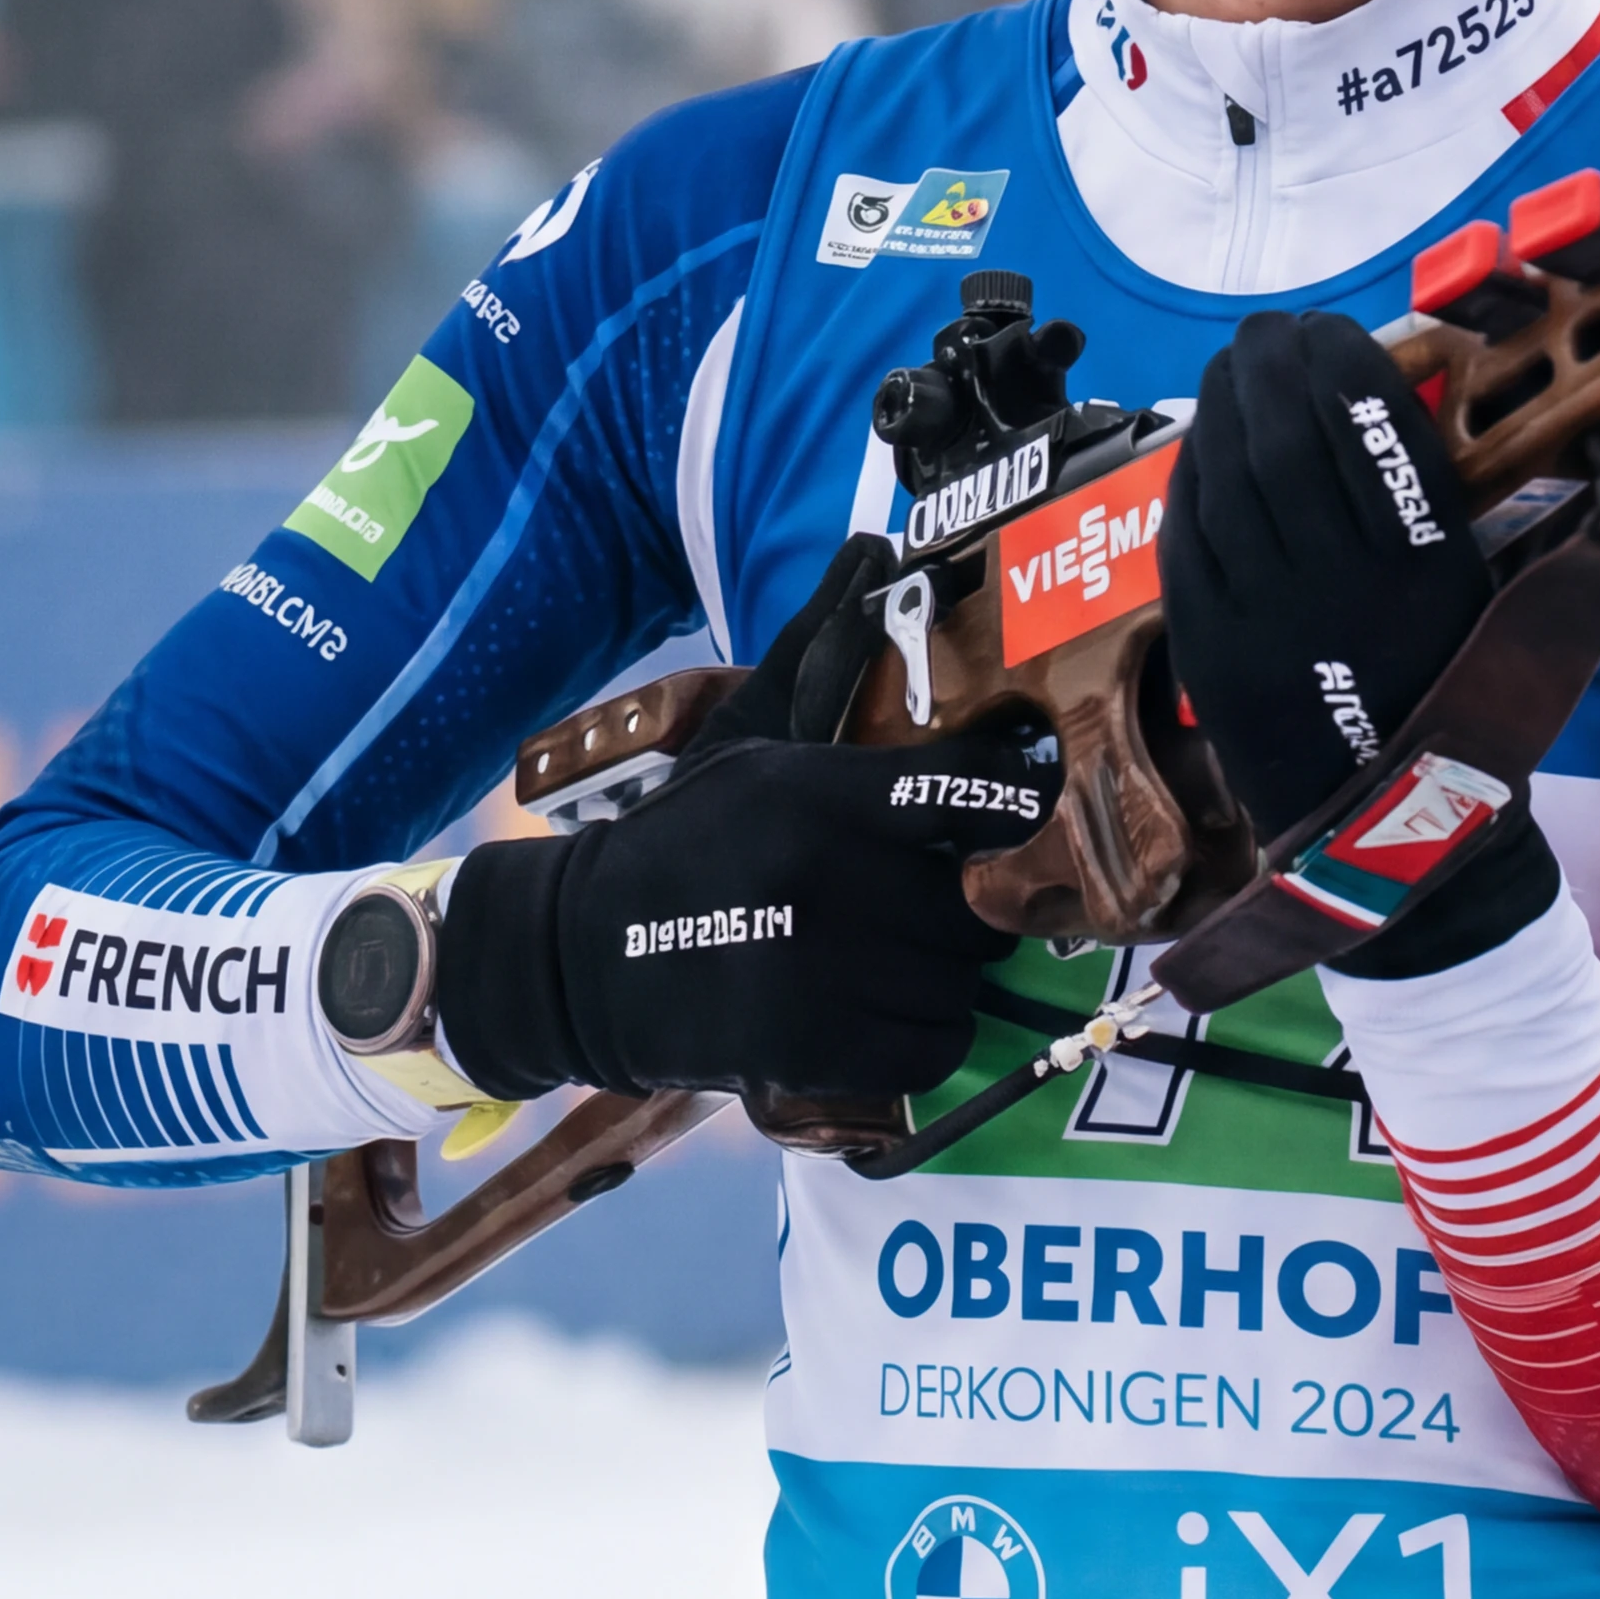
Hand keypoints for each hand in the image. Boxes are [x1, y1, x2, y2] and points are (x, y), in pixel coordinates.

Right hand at [436, 713, 1053, 1106]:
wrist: (577, 956)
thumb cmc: (678, 836)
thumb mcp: (744, 738)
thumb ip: (821, 654)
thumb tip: (873, 548)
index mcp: (816, 791)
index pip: (969, 794)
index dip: (1013, 805)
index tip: (1022, 813)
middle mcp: (825, 878)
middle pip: (974, 900)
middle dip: (962, 902)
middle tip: (924, 896)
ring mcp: (818, 972)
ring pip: (959, 980)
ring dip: (940, 974)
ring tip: (888, 954)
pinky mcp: (808, 1050)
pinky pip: (929, 1046)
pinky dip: (917, 1035)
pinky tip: (874, 1010)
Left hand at [1163, 310, 1553, 962]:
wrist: (1394, 840)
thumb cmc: (1454, 703)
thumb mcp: (1484, 596)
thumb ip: (1444, 501)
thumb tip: (1404, 396)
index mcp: (1423, 564)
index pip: (1366, 420)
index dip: (1339, 359)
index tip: (1331, 331)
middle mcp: (1338, 581)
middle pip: (1281, 434)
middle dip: (1268, 365)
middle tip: (1269, 335)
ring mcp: (1263, 617)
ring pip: (1224, 477)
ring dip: (1221, 407)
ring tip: (1232, 372)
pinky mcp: (1209, 650)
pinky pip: (1186, 541)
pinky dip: (1189, 479)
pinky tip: (1200, 449)